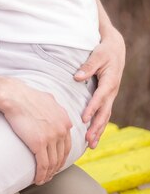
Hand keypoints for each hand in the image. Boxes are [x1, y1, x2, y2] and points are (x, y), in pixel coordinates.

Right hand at [0, 80, 71, 184]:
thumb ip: (56, 109)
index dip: (61, 157)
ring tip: (43, 179)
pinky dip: (41, 175)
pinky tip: (37, 179)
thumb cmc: (26, 96)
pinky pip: (43, 165)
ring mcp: (51, 137)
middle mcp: (61, 129)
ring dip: (48, 174)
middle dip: (56, 168)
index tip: (55, 163)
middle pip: (61, 156)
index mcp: (65, 120)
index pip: (67, 145)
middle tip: (49, 174)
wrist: (14, 96)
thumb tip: (58, 112)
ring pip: (53, 163)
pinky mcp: (39, 143)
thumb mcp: (48, 100)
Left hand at [74, 26, 124, 147]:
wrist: (116, 48)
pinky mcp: (107, 97)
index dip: (92, 108)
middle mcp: (111, 91)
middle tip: (88, 140)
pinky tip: (94, 135)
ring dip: (98, 130)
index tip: (83, 118)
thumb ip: (87, 66)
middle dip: (96, 127)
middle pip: (104, 112)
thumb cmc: (105, 51)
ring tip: (91, 144)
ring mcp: (110, 95)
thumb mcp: (97, 55)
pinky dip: (99, 125)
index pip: (99, 97)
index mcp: (109, 81)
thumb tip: (77, 78)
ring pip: (105, 116)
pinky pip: (104, 113)